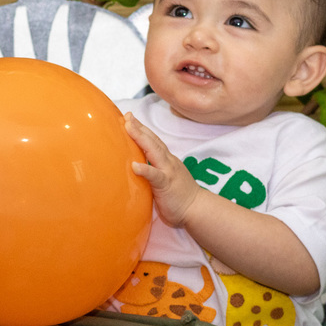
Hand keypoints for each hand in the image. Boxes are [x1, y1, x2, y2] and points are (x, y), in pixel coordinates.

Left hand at [125, 114, 202, 228]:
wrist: (197, 209)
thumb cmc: (178, 196)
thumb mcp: (165, 178)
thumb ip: (154, 170)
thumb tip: (137, 166)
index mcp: (166, 160)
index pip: (153, 141)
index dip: (142, 129)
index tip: (130, 117)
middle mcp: (168, 162)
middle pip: (153, 140)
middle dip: (140, 127)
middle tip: (127, 116)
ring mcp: (168, 172)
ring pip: (154, 151)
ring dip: (141, 138)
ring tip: (129, 128)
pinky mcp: (166, 185)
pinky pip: (155, 176)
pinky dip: (145, 169)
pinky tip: (134, 166)